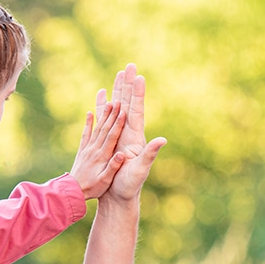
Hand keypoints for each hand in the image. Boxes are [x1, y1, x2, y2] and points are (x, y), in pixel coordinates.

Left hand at [69, 99, 126, 199]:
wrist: (72, 191)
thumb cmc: (92, 188)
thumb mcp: (105, 181)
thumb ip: (113, 167)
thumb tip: (121, 155)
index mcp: (102, 156)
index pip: (111, 137)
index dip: (118, 124)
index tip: (123, 112)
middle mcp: (94, 149)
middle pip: (104, 129)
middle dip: (112, 115)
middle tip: (118, 101)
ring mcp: (87, 149)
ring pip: (96, 129)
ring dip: (103, 116)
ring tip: (109, 103)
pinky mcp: (82, 150)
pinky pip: (85, 134)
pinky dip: (88, 123)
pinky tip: (90, 113)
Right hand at [103, 64, 165, 202]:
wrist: (118, 197)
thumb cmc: (129, 186)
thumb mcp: (141, 170)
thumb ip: (150, 154)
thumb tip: (162, 140)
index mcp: (135, 137)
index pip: (136, 110)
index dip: (137, 94)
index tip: (139, 76)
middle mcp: (128, 133)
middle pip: (128, 103)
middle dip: (128, 85)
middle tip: (129, 66)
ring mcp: (119, 135)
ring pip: (117, 107)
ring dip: (118, 91)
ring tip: (118, 74)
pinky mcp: (109, 140)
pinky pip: (105, 118)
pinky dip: (103, 105)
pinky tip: (102, 95)